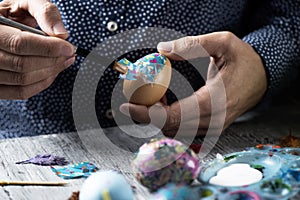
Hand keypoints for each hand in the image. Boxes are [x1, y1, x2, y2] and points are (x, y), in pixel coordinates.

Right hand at [0, 0, 74, 98]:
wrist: (2, 25)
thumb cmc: (14, 14)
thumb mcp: (25, 3)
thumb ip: (44, 13)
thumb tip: (62, 33)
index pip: (19, 44)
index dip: (48, 48)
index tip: (69, 48)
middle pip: (23, 65)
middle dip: (53, 61)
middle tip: (69, 55)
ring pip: (23, 80)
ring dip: (51, 73)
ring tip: (64, 62)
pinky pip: (20, 92)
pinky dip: (41, 84)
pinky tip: (52, 72)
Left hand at [120, 32, 266, 136]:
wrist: (262, 78)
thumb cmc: (244, 60)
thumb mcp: (222, 43)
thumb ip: (192, 45)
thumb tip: (162, 49)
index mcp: (214, 102)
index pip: (172, 116)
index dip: (146, 113)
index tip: (127, 105)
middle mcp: (212, 121)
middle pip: (169, 127)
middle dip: (147, 115)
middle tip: (135, 96)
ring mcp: (212, 127)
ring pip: (175, 131)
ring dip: (157, 117)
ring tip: (153, 96)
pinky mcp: (211, 128)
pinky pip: (183, 130)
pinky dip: (168, 120)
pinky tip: (164, 104)